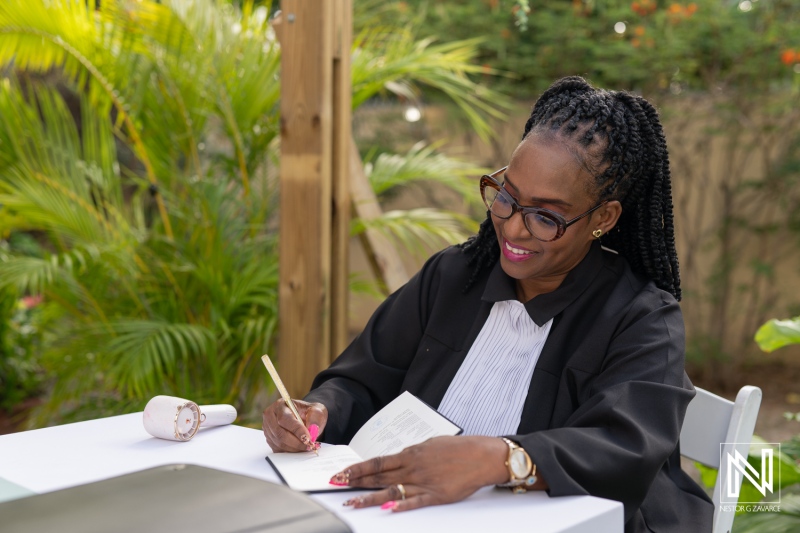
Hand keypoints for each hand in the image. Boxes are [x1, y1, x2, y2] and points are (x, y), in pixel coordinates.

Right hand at [262, 399, 327, 451]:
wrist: (306, 419)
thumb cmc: (309, 413)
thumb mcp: (317, 410)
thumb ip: (315, 417)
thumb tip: (312, 429)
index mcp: (280, 405)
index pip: (285, 419)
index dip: (297, 430)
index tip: (308, 438)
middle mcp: (271, 416)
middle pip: (280, 433)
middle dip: (297, 442)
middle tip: (309, 445)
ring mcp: (268, 428)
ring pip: (279, 443)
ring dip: (295, 448)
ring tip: (307, 447)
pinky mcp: (269, 439)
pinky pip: (278, 449)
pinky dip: (290, 451)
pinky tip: (300, 448)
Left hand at [331, 436, 525, 510]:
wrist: (481, 455)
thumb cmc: (458, 448)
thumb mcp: (431, 444)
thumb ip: (412, 453)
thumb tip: (397, 459)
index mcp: (410, 454)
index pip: (377, 462)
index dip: (357, 468)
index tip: (342, 473)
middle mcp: (413, 467)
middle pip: (379, 476)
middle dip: (356, 482)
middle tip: (337, 486)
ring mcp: (424, 482)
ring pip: (391, 490)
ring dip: (370, 497)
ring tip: (352, 503)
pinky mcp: (436, 495)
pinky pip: (415, 502)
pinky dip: (401, 505)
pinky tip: (388, 509)